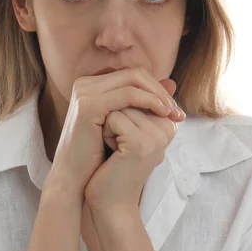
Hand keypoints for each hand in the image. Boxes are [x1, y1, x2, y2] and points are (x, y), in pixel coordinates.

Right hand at [46, 67, 182, 206]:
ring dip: (158, 95)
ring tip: (172, 114)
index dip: (156, 88)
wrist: (74, 177)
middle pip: (135, 73)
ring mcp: (85, 91)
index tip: (174, 109)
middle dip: (160, 90)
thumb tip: (172, 83)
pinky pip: (128, 94)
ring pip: (134, 79)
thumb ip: (144, 102)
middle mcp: (86, 83)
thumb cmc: (97, 154)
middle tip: (177, 112)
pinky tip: (162, 114)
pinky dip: (149, 101)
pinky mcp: (89, 104)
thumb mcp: (125, 124)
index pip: (132, 75)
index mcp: (92, 85)